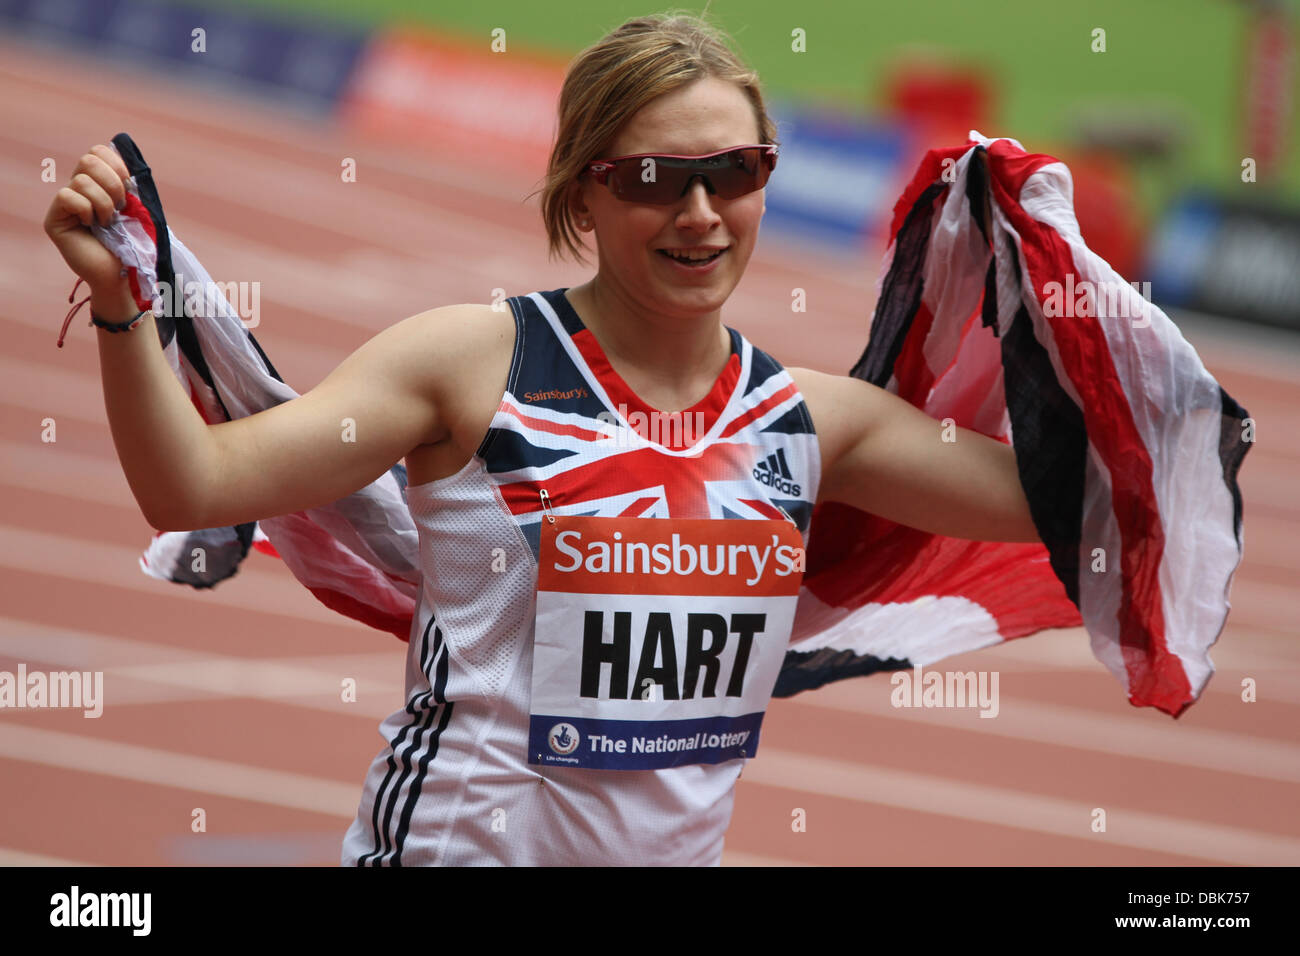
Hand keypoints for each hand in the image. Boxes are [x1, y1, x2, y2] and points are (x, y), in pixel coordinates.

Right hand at [43, 145, 134, 307]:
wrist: (124, 274)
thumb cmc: (133, 245)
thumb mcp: (137, 210)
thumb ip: (130, 185)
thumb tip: (129, 162)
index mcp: (98, 183)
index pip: (98, 151)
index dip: (116, 163)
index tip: (130, 185)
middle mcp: (78, 189)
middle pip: (88, 159)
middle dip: (113, 182)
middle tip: (121, 207)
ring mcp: (64, 204)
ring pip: (80, 180)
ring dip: (104, 203)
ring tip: (108, 222)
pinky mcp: (54, 219)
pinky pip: (68, 196)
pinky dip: (87, 210)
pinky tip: (92, 226)